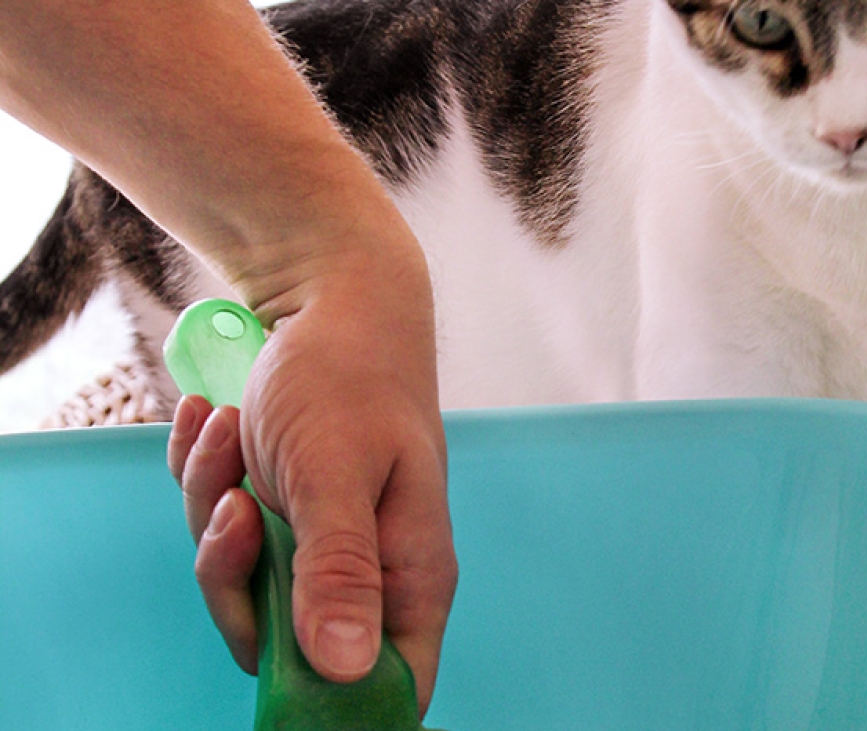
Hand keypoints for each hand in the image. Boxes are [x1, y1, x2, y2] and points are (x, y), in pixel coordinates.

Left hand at [167, 272, 455, 712]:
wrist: (332, 294)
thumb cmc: (350, 375)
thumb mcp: (334, 473)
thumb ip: (340, 573)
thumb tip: (346, 671)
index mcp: (408, 575)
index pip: (391, 685)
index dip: (336, 696)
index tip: (277, 649)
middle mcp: (368, 570)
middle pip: (284, 644)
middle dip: (236, 572)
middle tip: (239, 500)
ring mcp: (321, 540)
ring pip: (240, 580)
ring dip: (212, 504)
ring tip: (230, 430)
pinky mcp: (284, 511)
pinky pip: (220, 528)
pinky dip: (205, 475)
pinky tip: (216, 420)